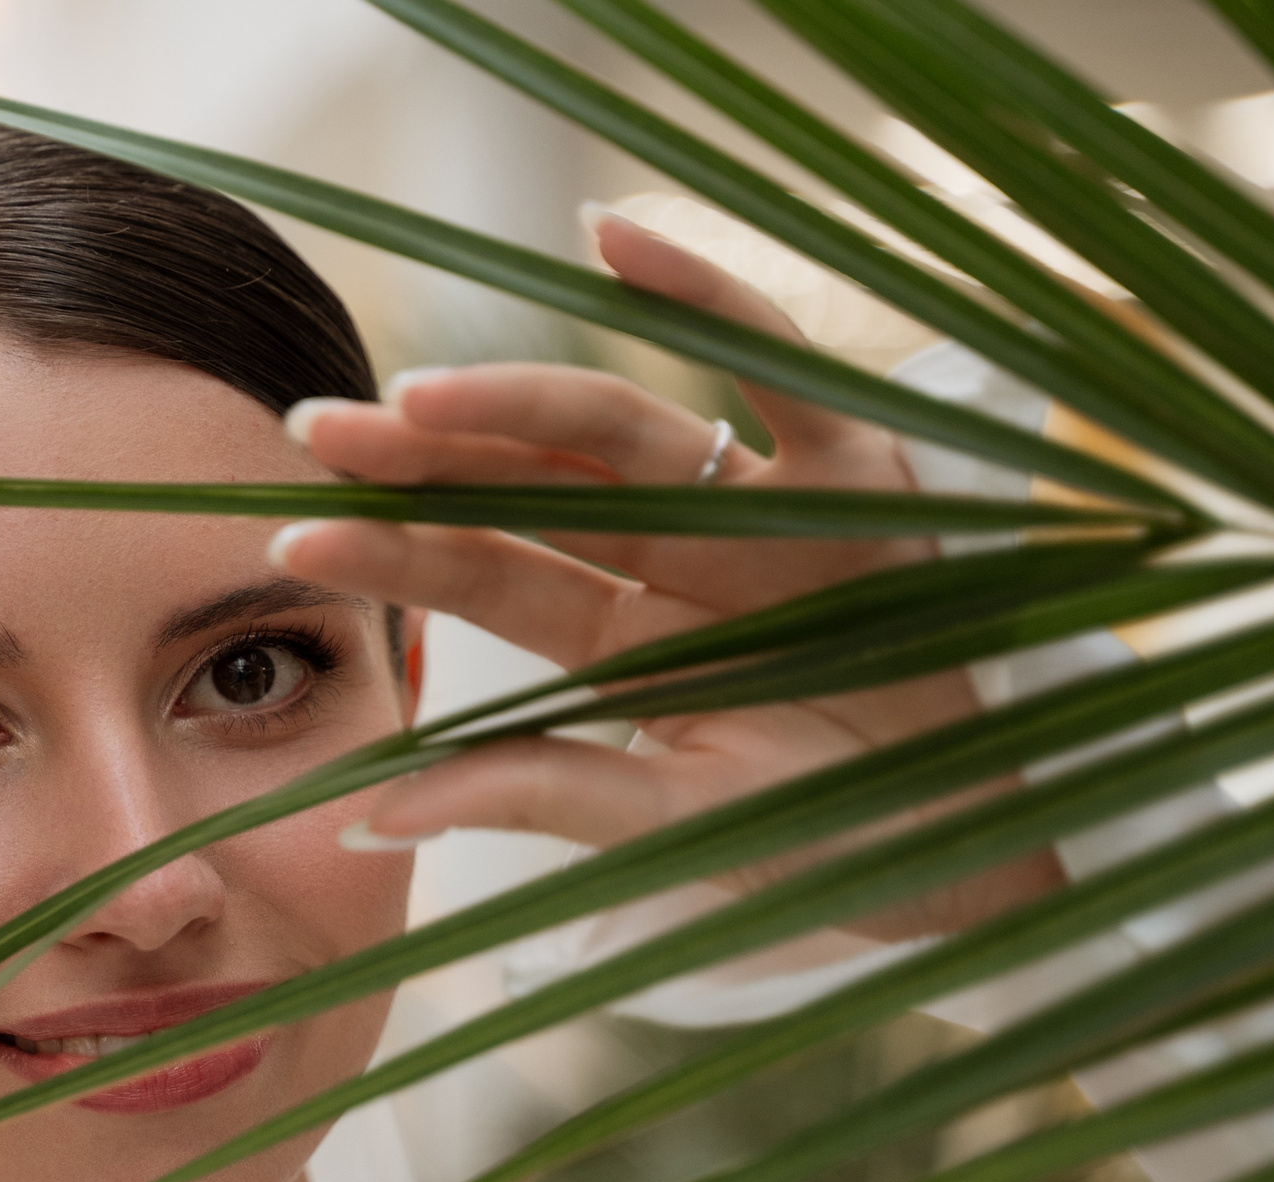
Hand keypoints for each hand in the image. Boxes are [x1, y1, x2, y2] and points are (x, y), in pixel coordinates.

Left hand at [277, 213, 1060, 940]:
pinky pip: (775, 368)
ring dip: (521, 400)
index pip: (486, 576)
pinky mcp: (855, 473)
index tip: (291, 535)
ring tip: (423, 391)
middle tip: (319, 430)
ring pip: (622, 432)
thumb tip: (370, 820)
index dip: (394, 554)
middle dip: (424, 460)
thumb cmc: (821, 845)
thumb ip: (536, 801)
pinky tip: (611, 235)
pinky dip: (705, 295)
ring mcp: (758, 511)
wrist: (982, 854)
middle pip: (529, 489)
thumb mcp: (670, 831)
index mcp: (614, 642)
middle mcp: (670, 560)